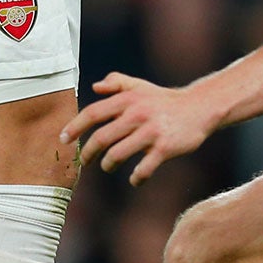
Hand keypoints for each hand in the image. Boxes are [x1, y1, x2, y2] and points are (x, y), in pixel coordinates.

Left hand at [62, 73, 218, 184]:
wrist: (200, 108)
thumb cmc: (164, 100)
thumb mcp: (140, 86)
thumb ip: (117, 83)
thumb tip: (94, 87)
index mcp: (127, 99)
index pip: (93, 113)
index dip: (75, 127)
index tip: (63, 139)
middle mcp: (136, 114)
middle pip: (101, 138)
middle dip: (87, 153)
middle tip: (84, 161)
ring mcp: (150, 132)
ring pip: (117, 155)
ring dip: (108, 165)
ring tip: (108, 166)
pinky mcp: (164, 148)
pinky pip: (143, 169)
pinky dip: (136, 178)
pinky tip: (135, 179)